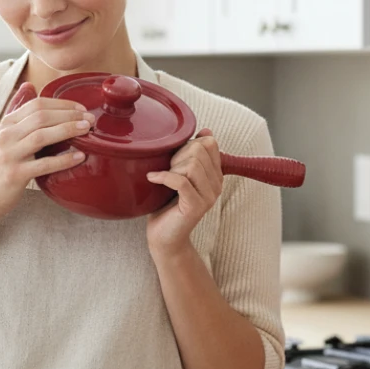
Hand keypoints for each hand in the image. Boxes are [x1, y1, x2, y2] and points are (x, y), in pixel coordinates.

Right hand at [0, 82, 92, 222]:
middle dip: (69, 115)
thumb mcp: (2, 135)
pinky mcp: (15, 175)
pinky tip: (79, 156)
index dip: (62, 104)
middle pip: (41, 117)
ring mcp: (9, 155)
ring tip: (87, 130)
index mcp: (6, 124)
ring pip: (42, 136)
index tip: (81, 108)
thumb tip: (28, 85)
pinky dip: (63, 160)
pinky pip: (43, 164)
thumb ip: (16, 111)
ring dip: (68, 130)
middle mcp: (6, 136)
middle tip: (90, 118)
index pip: (36, 104)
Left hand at [146, 129, 222, 254]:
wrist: (165, 237)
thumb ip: (192, 154)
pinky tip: (152, 178)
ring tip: (163, 178)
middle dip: (178, 155)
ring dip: (171, 168)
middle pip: (199, 151)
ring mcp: (208, 196)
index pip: (209, 143)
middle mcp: (217, 185)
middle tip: (167, 169)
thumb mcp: (180, 173)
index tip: (175, 158)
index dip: (188, 144)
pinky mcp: (195, 206)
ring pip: (192, 165)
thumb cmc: (167, 205)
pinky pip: (181, 181)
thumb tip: (206, 131)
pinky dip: (163, 177)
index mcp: (216, 174)